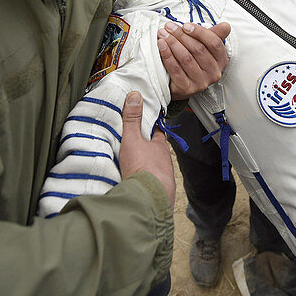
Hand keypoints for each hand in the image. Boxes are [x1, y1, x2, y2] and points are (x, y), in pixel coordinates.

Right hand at [119, 92, 175, 206]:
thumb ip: (132, 119)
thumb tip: (135, 95)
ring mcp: (163, 177)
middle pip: (155, 151)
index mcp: (160, 147)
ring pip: (154, 167)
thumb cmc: (143, 167)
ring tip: (131, 165)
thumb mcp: (133, 139)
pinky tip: (134, 182)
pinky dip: (144, 180)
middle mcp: (164, 161)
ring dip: (145, 166)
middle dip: (146, 148)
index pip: (157, 132)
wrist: (149, 200)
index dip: (150, 127)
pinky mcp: (158, 192)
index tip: (144, 122)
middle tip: (133, 145)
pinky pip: (150, 183)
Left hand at [159, 21, 230, 98]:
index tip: (186, 26)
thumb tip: (225, 25)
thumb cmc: (194, 61)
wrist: (181, 84)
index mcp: (221, 60)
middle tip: (169, 27)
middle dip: (181, 36)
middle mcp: (214, 73)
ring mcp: (201, 82)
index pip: (214, 43)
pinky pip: (176, 70)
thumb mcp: (206, 47)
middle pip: (198, 50)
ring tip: (163, 34)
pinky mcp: (187, 89)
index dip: (200, 32)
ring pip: (186, 58)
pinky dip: (167, 56)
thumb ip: (214, 35)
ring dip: (172, 44)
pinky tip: (161, 46)